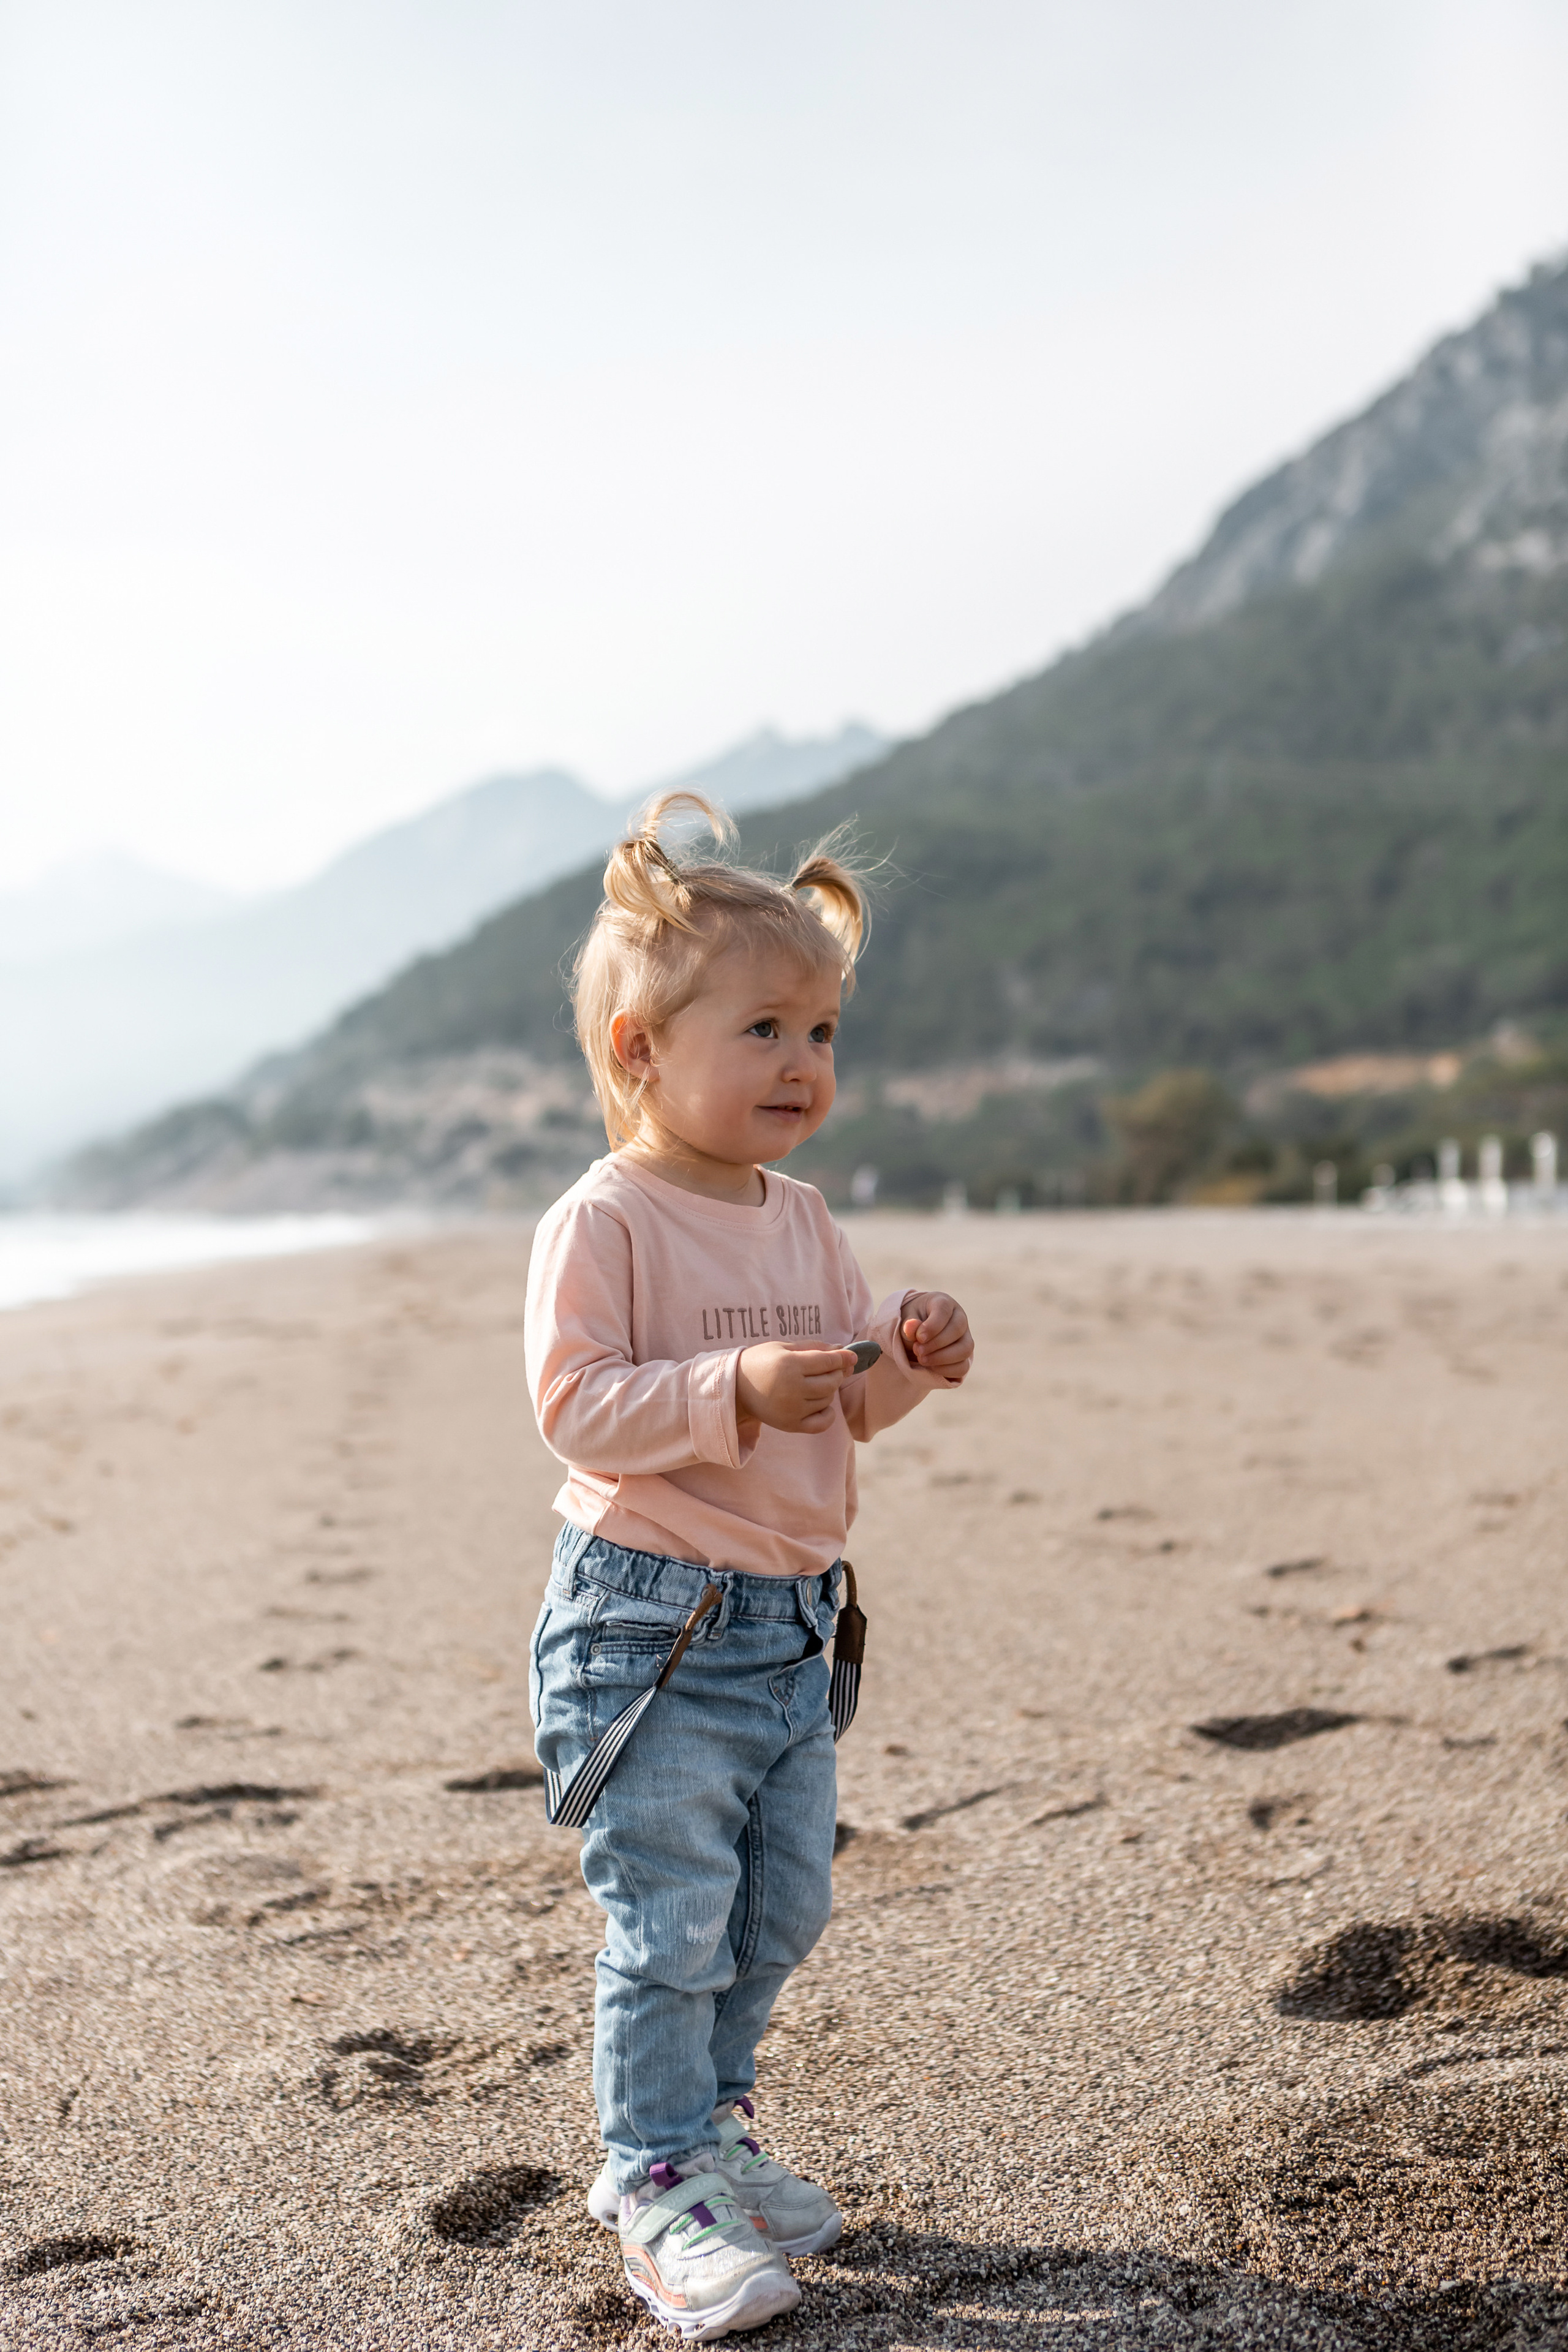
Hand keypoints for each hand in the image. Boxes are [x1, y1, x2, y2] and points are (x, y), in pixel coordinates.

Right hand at [737, 1341, 857, 1434]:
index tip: (852, 1356)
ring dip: (828, 1390)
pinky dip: (828, 1414)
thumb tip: (842, 1350)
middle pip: (830, 1382)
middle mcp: (791, 1389)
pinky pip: (821, 1424)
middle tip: (831, 1368)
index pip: (827, 1362)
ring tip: (815, 1383)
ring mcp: (791, 1410)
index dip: (843, 1358)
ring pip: (827, 1400)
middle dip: (836, 1373)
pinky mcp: (790, 1425)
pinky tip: (823, 1405)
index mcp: (789, 1365)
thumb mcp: (784, 1347)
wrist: (735, 1387)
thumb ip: (814, 1348)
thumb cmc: (761, 1362)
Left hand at [901, 1291, 973, 1380]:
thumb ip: (908, 1324)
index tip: (919, 1338)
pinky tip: (931, 1367)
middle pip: (957, 1329)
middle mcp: (959, 1317)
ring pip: (965, 1349)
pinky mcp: (965, 1356)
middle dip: (935, 1344)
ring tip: (922, 1359)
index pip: (943, 1310)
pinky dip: (946, 1370)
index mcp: (943, 1302)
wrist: (918, 1335)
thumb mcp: (906, 1319)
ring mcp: (965, 1337)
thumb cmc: (913, 1322)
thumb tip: (910, 1327)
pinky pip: (963, 1366)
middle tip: (917, 1350)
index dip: (932, 1326)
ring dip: (942, 1358)